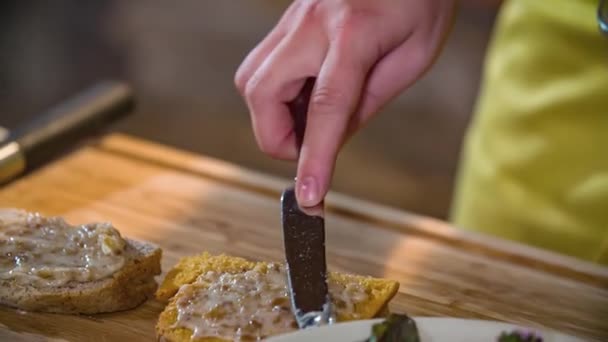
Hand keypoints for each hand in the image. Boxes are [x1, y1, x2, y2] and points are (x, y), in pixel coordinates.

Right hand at [235, 0, 454, 206]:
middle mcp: (312, 22)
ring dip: (271, 114)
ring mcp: (293, 18)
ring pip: (251, 79)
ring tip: (309, 118)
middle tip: (309, 146)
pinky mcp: (287, 20)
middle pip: (263, 92)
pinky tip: (305, 94)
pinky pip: (262, 65)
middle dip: (277, 135)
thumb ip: (367, 103)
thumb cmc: (420, 2)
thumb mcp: (411, 58)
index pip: (326, 105)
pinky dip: (275, 94)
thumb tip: (329, 142)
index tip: (309, 196)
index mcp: (354, 33)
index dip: (314, 157)